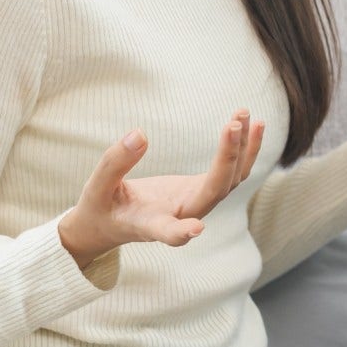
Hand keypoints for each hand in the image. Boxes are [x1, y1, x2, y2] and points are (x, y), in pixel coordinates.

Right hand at [58, 109, 265, 269]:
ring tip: (245, 114)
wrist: (111, 222)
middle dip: (228, 159)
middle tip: (232, 124)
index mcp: (149, 224)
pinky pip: (231, 172)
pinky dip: (242, 149)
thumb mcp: (95, 188)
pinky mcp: (202, 191)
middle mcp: (181, 215)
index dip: (181, 233)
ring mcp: (197, 203)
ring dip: (243, 149)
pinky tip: (251, 123)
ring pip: (231, 181)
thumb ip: (114, 164)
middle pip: (215, 192)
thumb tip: (140, 134)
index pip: (167, 232)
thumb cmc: (100, 208)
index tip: (195, 230)